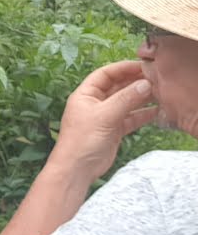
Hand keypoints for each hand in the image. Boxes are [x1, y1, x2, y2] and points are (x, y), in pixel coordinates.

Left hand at [50, 60, 156, 181]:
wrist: (76, 169)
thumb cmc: (81, 140)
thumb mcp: (104, 116)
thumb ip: (125, 100)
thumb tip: (144, 85)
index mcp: (85, 95)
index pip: (105, 74)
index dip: (123, 68)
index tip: (142, 65)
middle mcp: (95, 103)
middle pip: (117, 86)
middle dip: (135, 82)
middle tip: (155, 79)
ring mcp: (104, 116)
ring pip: (126, 102)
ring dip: (141, 97)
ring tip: (160, 92)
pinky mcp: (113, 129)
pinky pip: (130, 118)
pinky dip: (142, 114)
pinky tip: (156, 111)